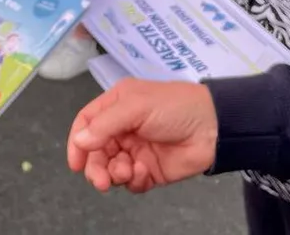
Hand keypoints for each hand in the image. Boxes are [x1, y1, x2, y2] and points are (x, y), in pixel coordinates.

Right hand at [68, 79, 217, 193]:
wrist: (213, 128)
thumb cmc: (174, 106)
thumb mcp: (136, 106)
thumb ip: (105, 124)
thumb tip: (80, 141)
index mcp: (117, 106)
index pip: (87, 123)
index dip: (78, 142)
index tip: (76, 163)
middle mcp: (123, 128)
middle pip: (96, 152)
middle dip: (96, 167)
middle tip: (102, 180)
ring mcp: (136, 150)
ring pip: (111, 169)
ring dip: (115, 174)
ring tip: (128, 172)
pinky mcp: (150, 170)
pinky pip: (132, 182)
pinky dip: (134, 181)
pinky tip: (145, 172)